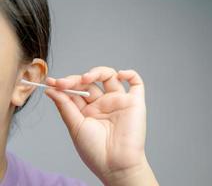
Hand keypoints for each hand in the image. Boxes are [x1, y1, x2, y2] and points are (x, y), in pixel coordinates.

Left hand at [44, 66, 157, 184]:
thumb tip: (51, 90)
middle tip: (65, 83)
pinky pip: (136, 83)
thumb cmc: (95, 151)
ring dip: (97, 72)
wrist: (116, 165)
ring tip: (86, 79)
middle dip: (76, 79)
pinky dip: (130, 74)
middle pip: (91, 82)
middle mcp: (103, 104)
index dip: (65, 84)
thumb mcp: (75, 126)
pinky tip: (120, 75)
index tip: (52, 82)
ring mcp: (119, 101)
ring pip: (110, 76)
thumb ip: (65, 106)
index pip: (76, 91)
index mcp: (88, 111)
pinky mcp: (134, 102)